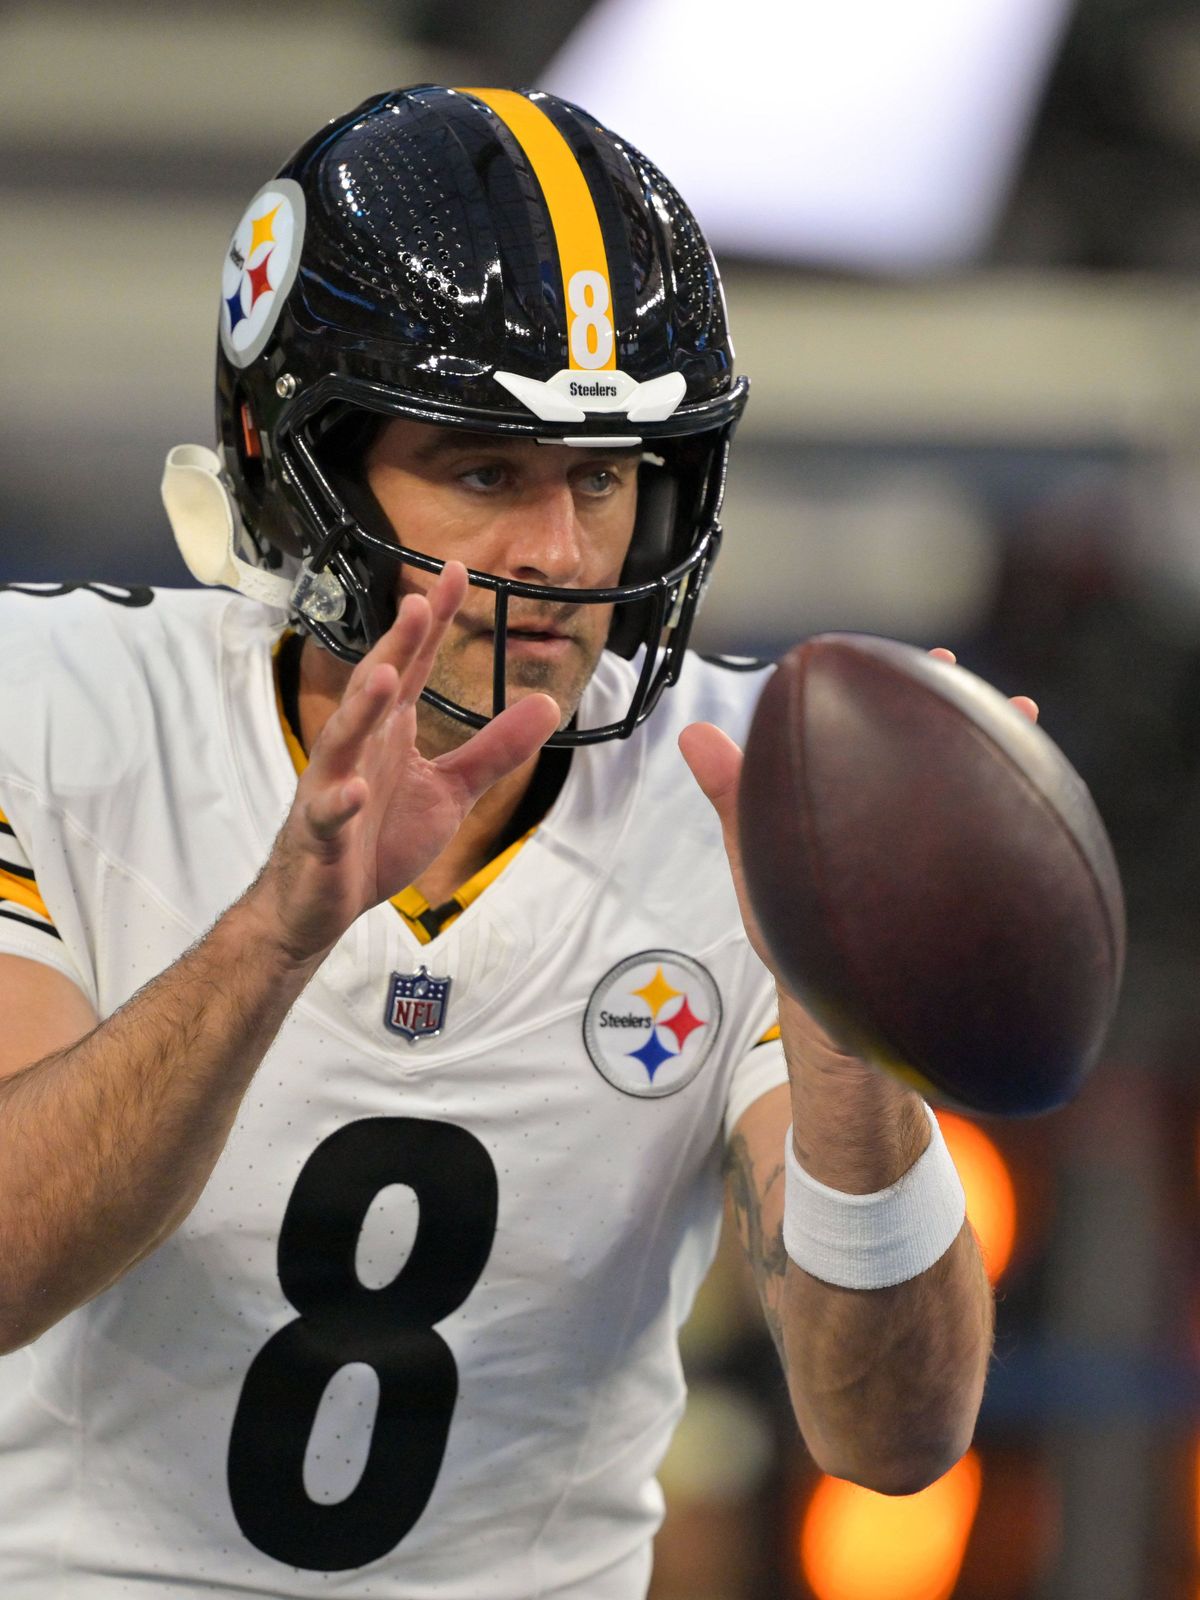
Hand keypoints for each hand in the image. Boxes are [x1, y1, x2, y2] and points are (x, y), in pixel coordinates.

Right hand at [250, 561, 559, 964]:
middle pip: (376, 686)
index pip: (413, 665)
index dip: (434, 622)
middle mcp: (359, 747)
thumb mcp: (450, 791)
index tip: (458, 574)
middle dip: (396, 646)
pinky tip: (352, 790)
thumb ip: (494, 749)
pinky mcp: (320, 833)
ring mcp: (332, 786)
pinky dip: (337, 801)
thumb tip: (548, 704)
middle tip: (420, 603)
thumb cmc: (379, 836)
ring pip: (343, 740)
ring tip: (384, 676)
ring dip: (361, 708)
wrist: (324, 900)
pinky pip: (327, 814)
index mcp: (390, 731)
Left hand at [679, 649, 1039, 997]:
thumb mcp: (759, 864)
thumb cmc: (799, 940)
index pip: (860, 730)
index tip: (871, 656)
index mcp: (847, 804)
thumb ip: (736, 799)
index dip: (868, 688)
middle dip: (940, 702)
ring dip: (991, 745)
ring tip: (1017, 712)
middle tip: (948, 665)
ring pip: (968, 784)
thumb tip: (692, 733)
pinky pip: (997, 836)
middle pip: (921, 747)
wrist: (848, 1021)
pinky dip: (1021, 804)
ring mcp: (935, 850)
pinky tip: (1043, 788)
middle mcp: (893, 820)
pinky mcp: (967, 888)